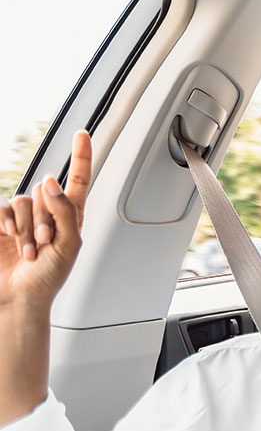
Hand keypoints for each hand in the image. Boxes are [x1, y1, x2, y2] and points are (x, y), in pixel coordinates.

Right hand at [0, 131, 91, 312]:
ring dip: (27, 227)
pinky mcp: (0, 223)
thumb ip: (64, 211)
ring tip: (31, 251)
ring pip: (23, 200)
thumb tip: (51, 181)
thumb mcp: (68, 246)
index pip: (78, 180)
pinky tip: (11, 238)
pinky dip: (7, 222)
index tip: (82, 133)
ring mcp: (21, 217)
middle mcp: (46, 212)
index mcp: (70, 216)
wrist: (19, 296)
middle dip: (44, 219)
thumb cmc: (49, 277)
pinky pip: (2, 208)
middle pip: (44, 192)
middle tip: (46, 244)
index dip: (80, 156)